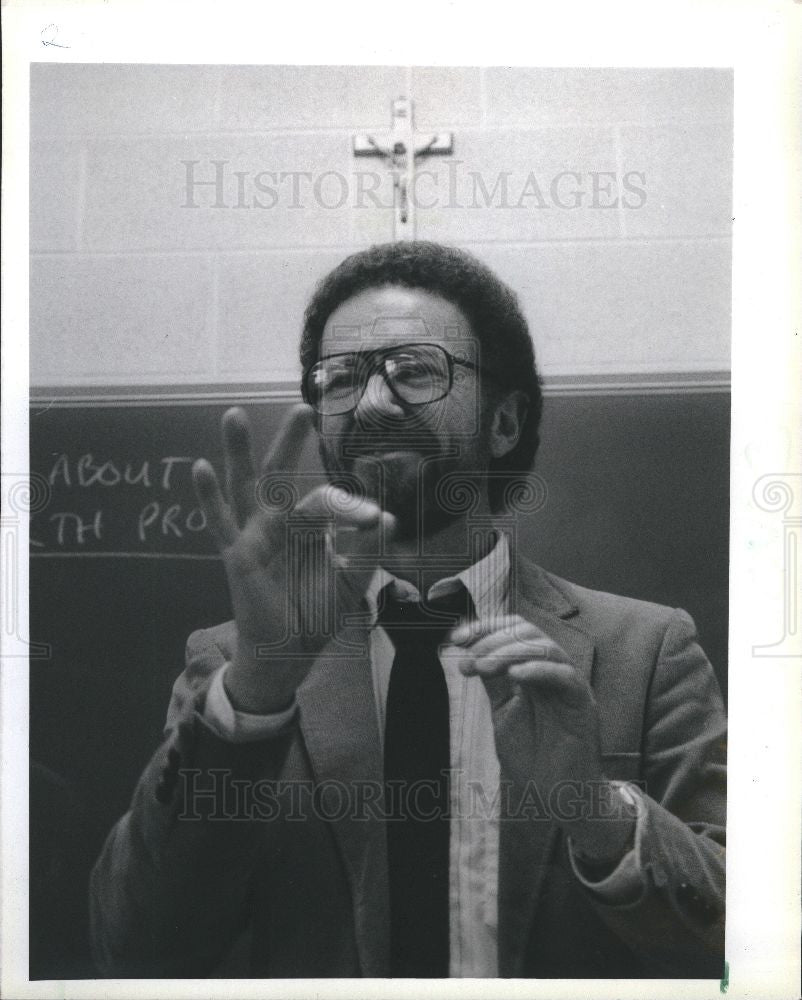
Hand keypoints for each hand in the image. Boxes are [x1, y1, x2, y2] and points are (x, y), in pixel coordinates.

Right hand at [193, 406, 394, 713]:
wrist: (290, 652)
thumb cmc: (318, 611)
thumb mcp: (351, 581)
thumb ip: (368, 551)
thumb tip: (389, 518)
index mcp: (309, 525)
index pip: (327, 501)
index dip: (351, 508)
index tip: (376, 520)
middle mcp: (279, 522)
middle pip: (281, 474)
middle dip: (289, 441)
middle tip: (301, 408)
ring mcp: (254, 536)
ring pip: (245, 486)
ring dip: (238, 451)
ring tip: (233, 413)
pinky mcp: (236, 556)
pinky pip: (219, 523)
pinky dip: (207, 497)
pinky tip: (200, 467)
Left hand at [450, 614, 635, 861]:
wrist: (554, 795)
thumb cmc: (532, 757)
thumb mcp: (502, 712)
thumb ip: (493, 681)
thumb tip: (471, 652)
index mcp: (533, 671)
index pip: (513, 632)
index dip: (485, 628)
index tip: (456, 639)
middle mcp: (552, 672)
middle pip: (528, 632)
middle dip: (493, 639)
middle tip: (469, 659)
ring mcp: (568, 685)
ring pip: (545, 648)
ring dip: (509, 651)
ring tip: (483, 666)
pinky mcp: (582, 703)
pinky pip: (564, 675)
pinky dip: (537, 669)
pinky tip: (514, 675)